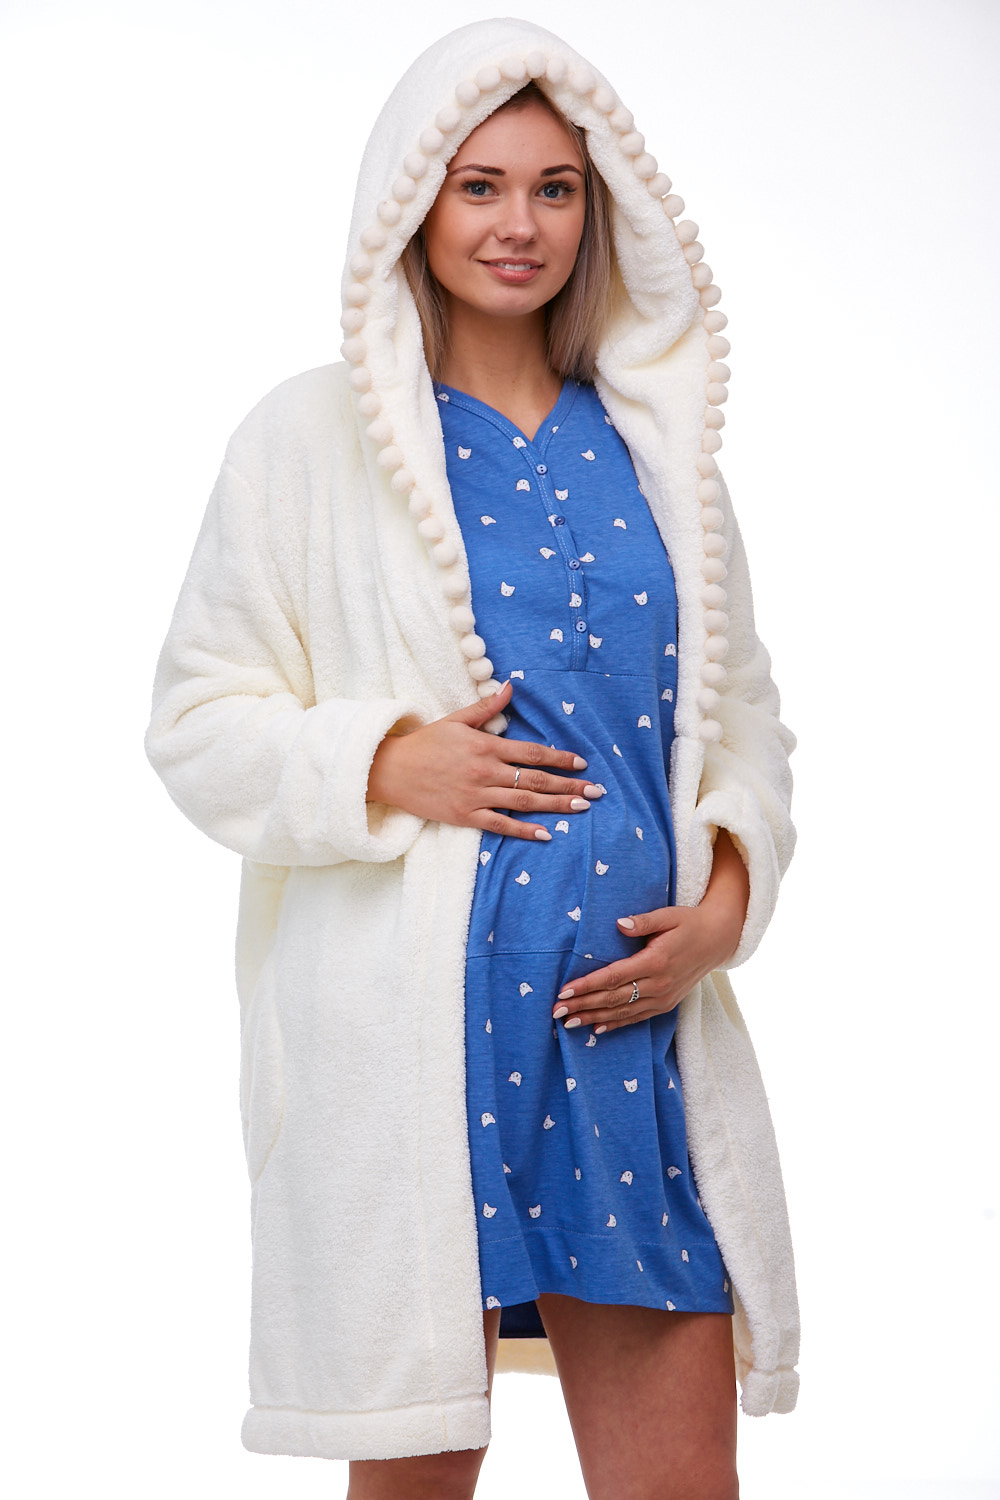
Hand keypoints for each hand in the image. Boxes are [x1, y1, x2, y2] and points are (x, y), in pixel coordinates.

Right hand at [366, 679, 603, 840]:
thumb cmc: (424, 744)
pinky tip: (546, 834)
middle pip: (536, 779)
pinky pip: (500, 825)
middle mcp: (485, 771)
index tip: (581, 763)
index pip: (532, 752)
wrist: (390, 770)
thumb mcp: (455, 720)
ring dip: (556, 805)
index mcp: (485, 746)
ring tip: (581, 807)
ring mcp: (476, 795)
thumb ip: (486, 709)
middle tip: (596, 790)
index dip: (560, 758)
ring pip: (524, 802)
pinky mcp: (465, 816)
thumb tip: (511, 688)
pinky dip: (524, 830)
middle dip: (569, 784)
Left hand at [551, 831, 750, 1031]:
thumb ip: (643, 922)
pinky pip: (637, 1018)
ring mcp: (664, 997)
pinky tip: (596, 1029)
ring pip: (622, 1012)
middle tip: (556, 1011)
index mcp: (655, 961)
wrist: (719, 940)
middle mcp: (659, 984)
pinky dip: (616, 1024)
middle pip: (613, 998)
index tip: (564, 990)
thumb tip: (619, 924)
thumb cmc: (689, 923)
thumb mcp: (668, 915)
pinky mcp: (667, 1004)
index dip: (587, 985)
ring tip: (568, 1023)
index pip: (613, 977)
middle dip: (582, 1005)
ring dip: (593, 1018)